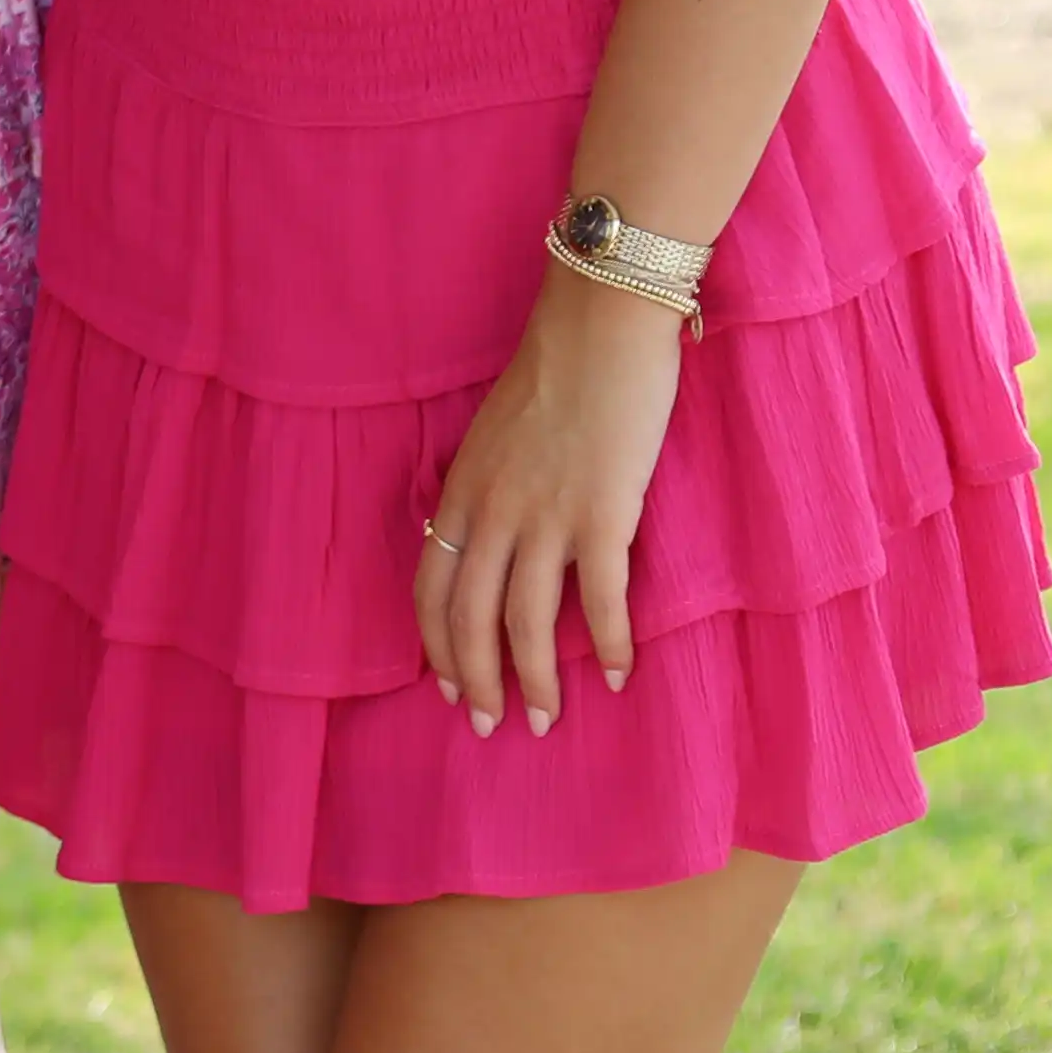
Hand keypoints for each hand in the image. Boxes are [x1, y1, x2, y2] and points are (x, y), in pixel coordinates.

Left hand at [418, 275, 687, 735]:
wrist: (599, 327)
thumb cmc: (554, 376)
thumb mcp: (493, 436)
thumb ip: (488, 489)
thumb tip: (490, 538)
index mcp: (461, 492)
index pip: (430, 587)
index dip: (438, 646)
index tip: (450, 688)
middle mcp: (492, 511)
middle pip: (469, 618)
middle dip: (480, 681)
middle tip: (493, 725)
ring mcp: (545, 516)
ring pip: (526, 621)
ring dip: (537, 680)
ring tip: (546, 720)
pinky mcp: (601, 514)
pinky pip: (601, 600)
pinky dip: (610, 645)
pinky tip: (620, 677)